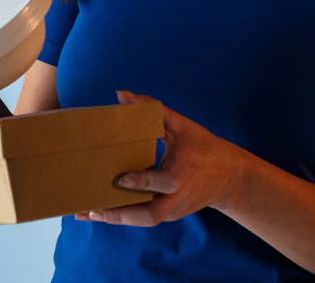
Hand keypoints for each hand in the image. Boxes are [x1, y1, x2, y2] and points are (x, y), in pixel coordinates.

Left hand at [75, 90, 245, 226]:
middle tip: (92, 208)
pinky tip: (99, 210)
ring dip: (115, 218)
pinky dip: (122, 216)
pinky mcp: (169, 215)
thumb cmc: (201, 146)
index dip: (143, 182)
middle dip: (121, 213)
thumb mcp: (181, 125)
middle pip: (151, 215)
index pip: (164, 182)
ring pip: (144, 220)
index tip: (121, 179)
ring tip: (86, 212)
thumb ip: (151, 109)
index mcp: (183, 172)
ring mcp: (173, 209)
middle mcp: (178, 196)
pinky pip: (144, 217)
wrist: (229, 177)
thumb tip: (120, 94)